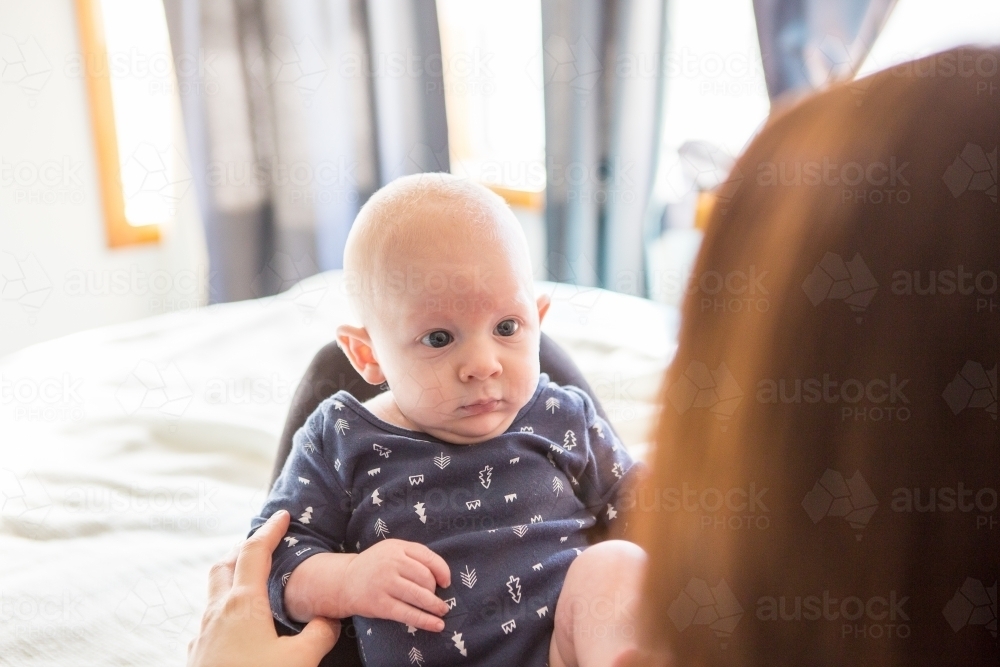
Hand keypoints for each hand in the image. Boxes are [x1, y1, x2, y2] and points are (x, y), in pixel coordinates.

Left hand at [187, 510, 339, 666]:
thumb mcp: (300, 660)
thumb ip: (319, 634)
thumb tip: (330, 620)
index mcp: (243, 604)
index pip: (255, 552)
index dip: (270, 530)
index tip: (283, 516)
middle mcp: (217, 612)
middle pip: (224, 565)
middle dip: (243, 550)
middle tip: (265, 547)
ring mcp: (203, 634)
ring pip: (214, 592)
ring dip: (233, 579)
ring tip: (256, 585)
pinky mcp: (198, 654)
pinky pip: (211, 619)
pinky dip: (227, 609)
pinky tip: (243, 627)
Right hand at [342, 538, 451, 631]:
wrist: (344, 581)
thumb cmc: (375, 566)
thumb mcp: (392, 550)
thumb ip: (414, 556)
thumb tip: (442, 576)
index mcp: (397, 547)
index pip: (427, 557)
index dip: (442, 571)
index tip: (446, 582)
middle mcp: (391, 563)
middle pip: (425, 577)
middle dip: (434, 590)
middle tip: (436, 597)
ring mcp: (385, 584)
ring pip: (419, 596)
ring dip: (435, 606)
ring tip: (442, 611)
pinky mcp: (380, 605)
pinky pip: (408, 614)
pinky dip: (425, 621)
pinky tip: (437, 625)